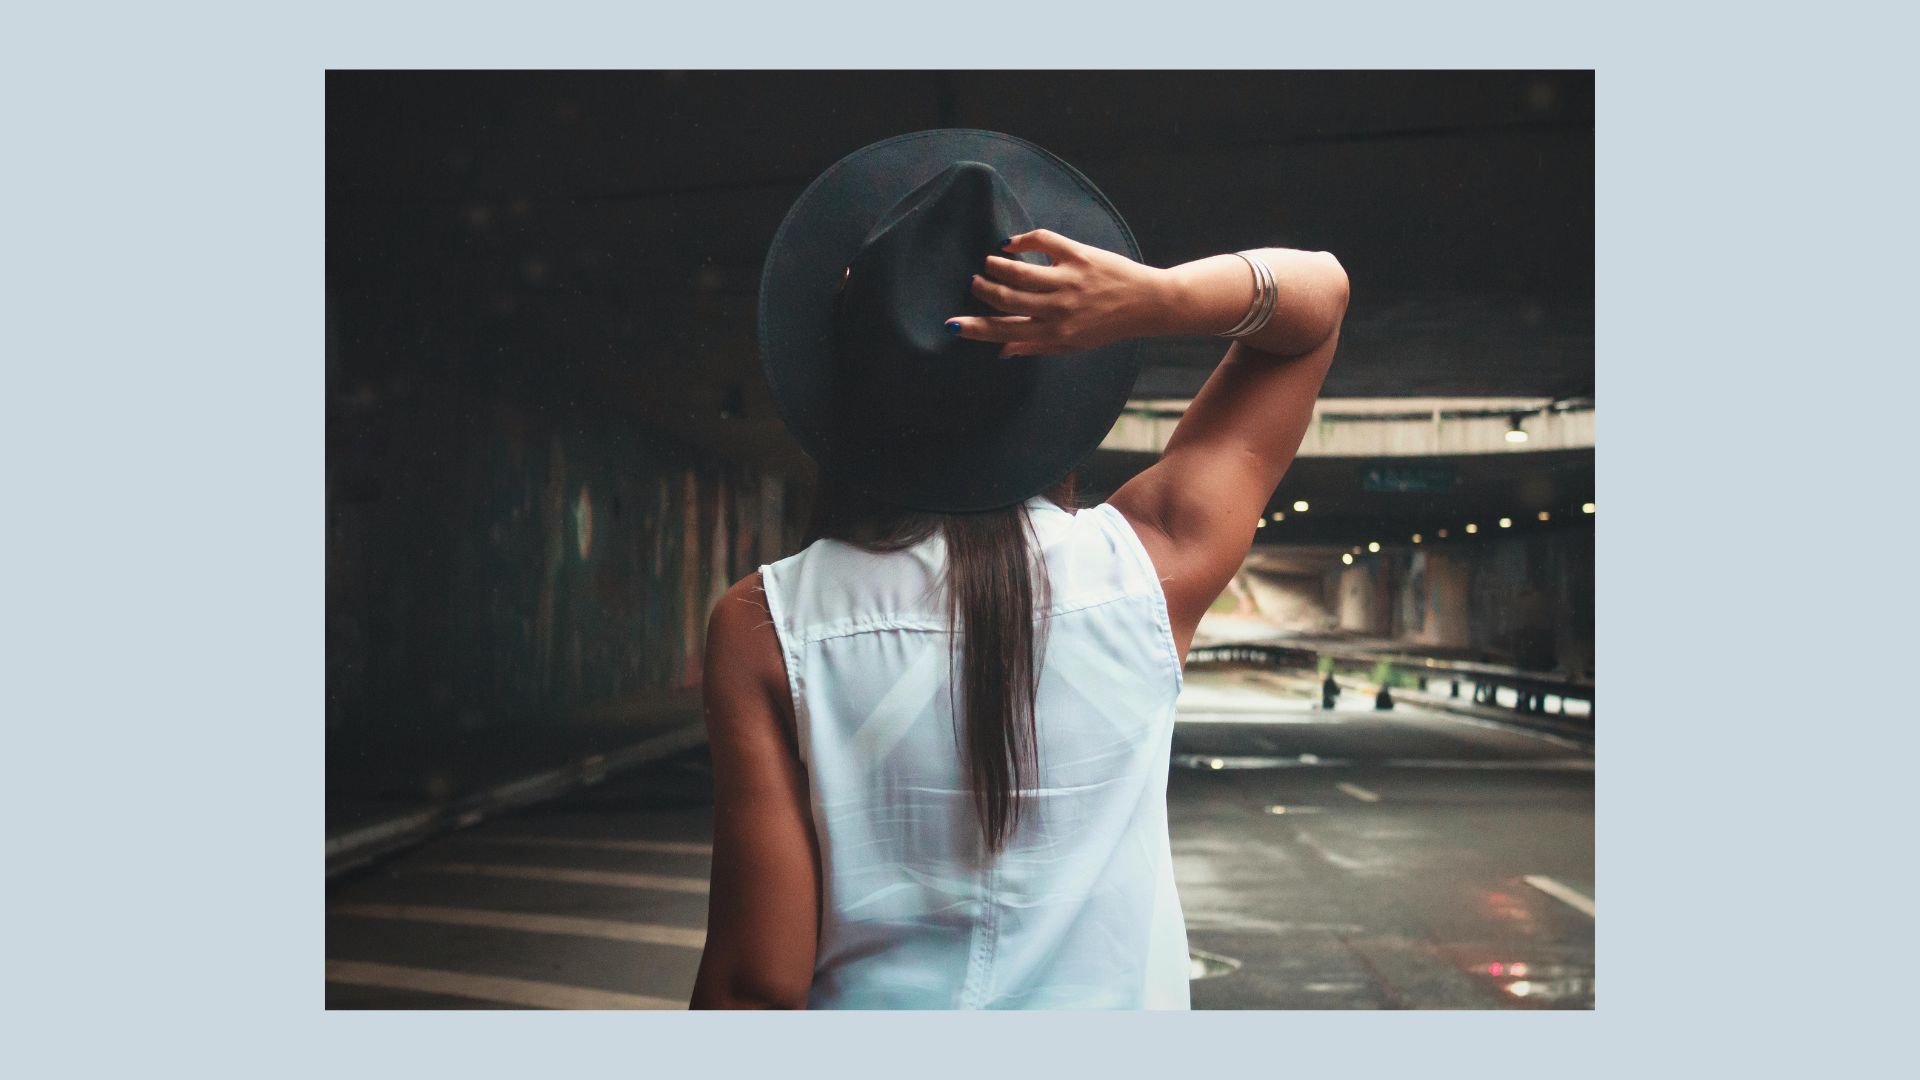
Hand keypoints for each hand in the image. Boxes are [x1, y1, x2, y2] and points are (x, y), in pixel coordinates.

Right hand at [946, 229, 1169, 357]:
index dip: (975, 328)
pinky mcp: (1079, 255)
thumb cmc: (1108, 327)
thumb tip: (1001, 351)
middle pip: (1006, 298)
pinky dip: (1021, 240)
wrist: (1147, 304)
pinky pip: (1042, 242)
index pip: (1005, 330)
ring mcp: (1068, 280)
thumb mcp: (1072, 345)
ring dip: (997, 266)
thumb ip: (1036, 346)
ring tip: (989, 264)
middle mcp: (1059, 307)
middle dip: (984, 290)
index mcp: (1054, 332)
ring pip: (1018, 271)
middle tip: (975, 283)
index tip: (953, 324)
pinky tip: (1010, 244)